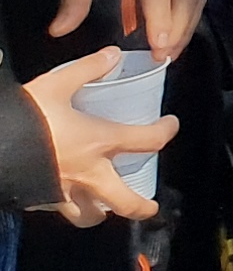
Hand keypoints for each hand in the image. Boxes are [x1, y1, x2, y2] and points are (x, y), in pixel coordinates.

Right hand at [23, 51, 174, 227]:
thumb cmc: (25, 117)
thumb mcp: (56, 84)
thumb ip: (87, 69)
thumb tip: (112, 55)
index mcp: (99, 142)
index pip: (148, 141)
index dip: (165, 132)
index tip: (169, 126)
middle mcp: (87, 173)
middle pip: (124, 202)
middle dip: (141, 207)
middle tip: (149, 206)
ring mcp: (62, 191)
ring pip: (88, 215)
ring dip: (99, 212)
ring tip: (103, 206)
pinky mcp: (39, 199)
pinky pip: (59, 209)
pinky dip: (67, 206)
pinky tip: (64, 195)